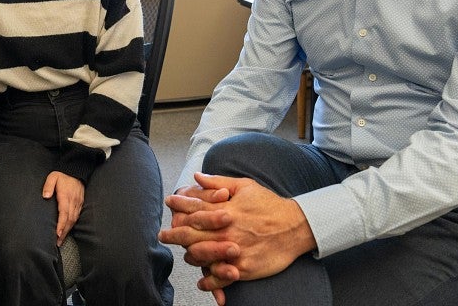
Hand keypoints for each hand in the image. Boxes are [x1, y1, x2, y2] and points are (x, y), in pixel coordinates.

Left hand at [42, 171, 84, 245]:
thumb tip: (45, 196)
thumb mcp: (53, 177)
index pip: (64, 212)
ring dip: (68, 230)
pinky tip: (68, 229)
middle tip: (58, 242)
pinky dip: (72, 224)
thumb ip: (48, 186)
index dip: (61, 224)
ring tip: (61, 239)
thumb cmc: (63, 175)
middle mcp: (73, 201)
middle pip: (69, 219)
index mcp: (66, 196)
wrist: (77, 170)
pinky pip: (77, 215)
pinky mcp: (80, 202)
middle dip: (64, 232)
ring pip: (74, 219)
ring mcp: (78, 202)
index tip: (57, 234)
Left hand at [160, 172, 315, 303]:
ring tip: (183, 254)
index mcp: (226, 209)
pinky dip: (209, 281)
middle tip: (163, 233)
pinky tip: (202, 281)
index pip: (195, 207)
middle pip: (192, 234)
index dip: (180, 204)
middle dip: (174, 233)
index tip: (169, 201)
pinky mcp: (243, 269)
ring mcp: (234, 251)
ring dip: (189, 255)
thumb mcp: (245, 186)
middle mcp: (226, 230)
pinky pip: (220, 277)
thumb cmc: (269, 204)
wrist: (295, 227)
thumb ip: (219, 182)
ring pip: (202, 256)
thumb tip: (198, 176)